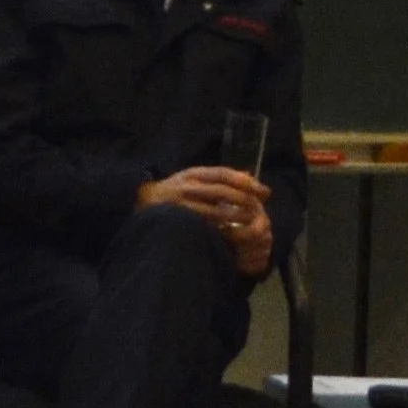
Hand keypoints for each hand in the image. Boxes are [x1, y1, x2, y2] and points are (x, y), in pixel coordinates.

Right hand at [146, 166, 276, 271]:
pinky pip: (204, 227)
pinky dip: (221, 230)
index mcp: (193, 173)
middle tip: (260, 210)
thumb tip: (249, 177)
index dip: (246, 182)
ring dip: (236, 217)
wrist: (142, 202)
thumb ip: (218, 178)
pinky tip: (233, 234)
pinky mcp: (180, 221)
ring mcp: (182, 205)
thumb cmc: (174, 191)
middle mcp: (188, 186)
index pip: (224, 174)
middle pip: (222, 191)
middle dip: (244, 200)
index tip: (264, 192)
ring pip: (215, 211)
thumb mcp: (194, 177)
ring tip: (251, 223)